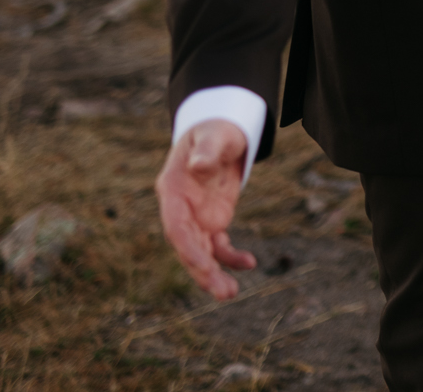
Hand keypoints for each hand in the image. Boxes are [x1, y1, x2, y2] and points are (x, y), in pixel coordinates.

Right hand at [156, 120, 256, 299]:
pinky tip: (249, 263)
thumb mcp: (215, 135)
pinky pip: (219, 246)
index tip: (204, 267)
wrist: (222, 132)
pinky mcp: (212, 220)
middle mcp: (180, 208)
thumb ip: (206, 150)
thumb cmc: (215, 130)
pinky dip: (231, 257)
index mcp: (173, 189)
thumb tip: (199, 167)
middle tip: (224, 293)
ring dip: (213, 274)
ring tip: (231, 293)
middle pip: (187, 247)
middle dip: (202, 272)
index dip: (187, 248)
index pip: (176, 226)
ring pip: (201, 253)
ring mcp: (196, 217)